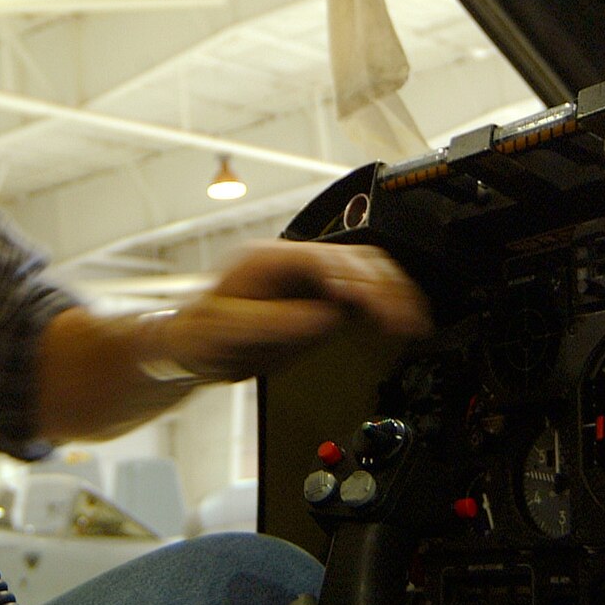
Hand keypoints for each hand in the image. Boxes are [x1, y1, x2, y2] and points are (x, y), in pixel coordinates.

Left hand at [158, 240, 431, 381]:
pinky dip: (387, 302)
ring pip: (367, 268)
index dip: (354, 278)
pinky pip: (363, 289)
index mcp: (269, 259)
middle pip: (355, 257)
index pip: (325, 258)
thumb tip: (328, 315)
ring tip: (415, 321)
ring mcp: (310, 276)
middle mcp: (294, 259)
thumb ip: (278, 323)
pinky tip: (402, 320)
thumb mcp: (228, 333)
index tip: (370, 305)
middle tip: (407, 321)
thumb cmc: (199, 337)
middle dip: (386, 287)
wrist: (189, 347)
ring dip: (394, 292)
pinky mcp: (320, 295)